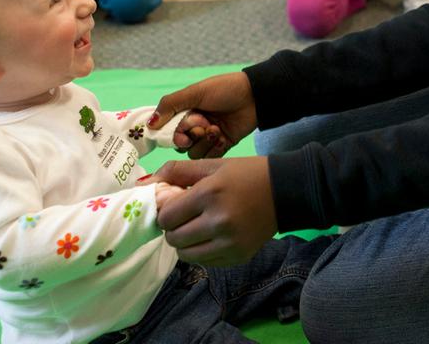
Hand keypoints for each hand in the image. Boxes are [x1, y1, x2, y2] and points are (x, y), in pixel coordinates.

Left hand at [148, 157, 276, 266]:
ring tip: (197, 228)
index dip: (165, 212)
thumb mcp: (212, 165)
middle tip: (185, 218)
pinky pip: (205, 262)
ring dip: (185, 243)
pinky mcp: (238, 257)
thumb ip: (176, 172)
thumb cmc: (246, 174)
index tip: (174, 206)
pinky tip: (213, 236)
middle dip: (173, 228)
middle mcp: (219, 221)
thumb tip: (143, 185)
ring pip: (186, 255)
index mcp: (209, 194)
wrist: (285, 191)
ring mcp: (230, 243)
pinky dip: (202, 252)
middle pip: (173, 238)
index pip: (166, 217)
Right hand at [149, 72, 256, 157]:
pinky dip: (215, 147)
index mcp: (185, 112)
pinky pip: (210, 157)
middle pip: (181, 145)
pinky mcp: (221, 145)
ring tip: (217, 128)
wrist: (254, 96)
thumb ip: (170, 105)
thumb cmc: (224, 89)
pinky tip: (223, 136)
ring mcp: (208, 137)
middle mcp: (194, 126)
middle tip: (204, 124)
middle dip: (192, 136)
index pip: (170, 132)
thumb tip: (150, 124)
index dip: (175, 135)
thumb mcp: (195, 92)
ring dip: (205, 142)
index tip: (184, 133)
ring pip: (194, 153)